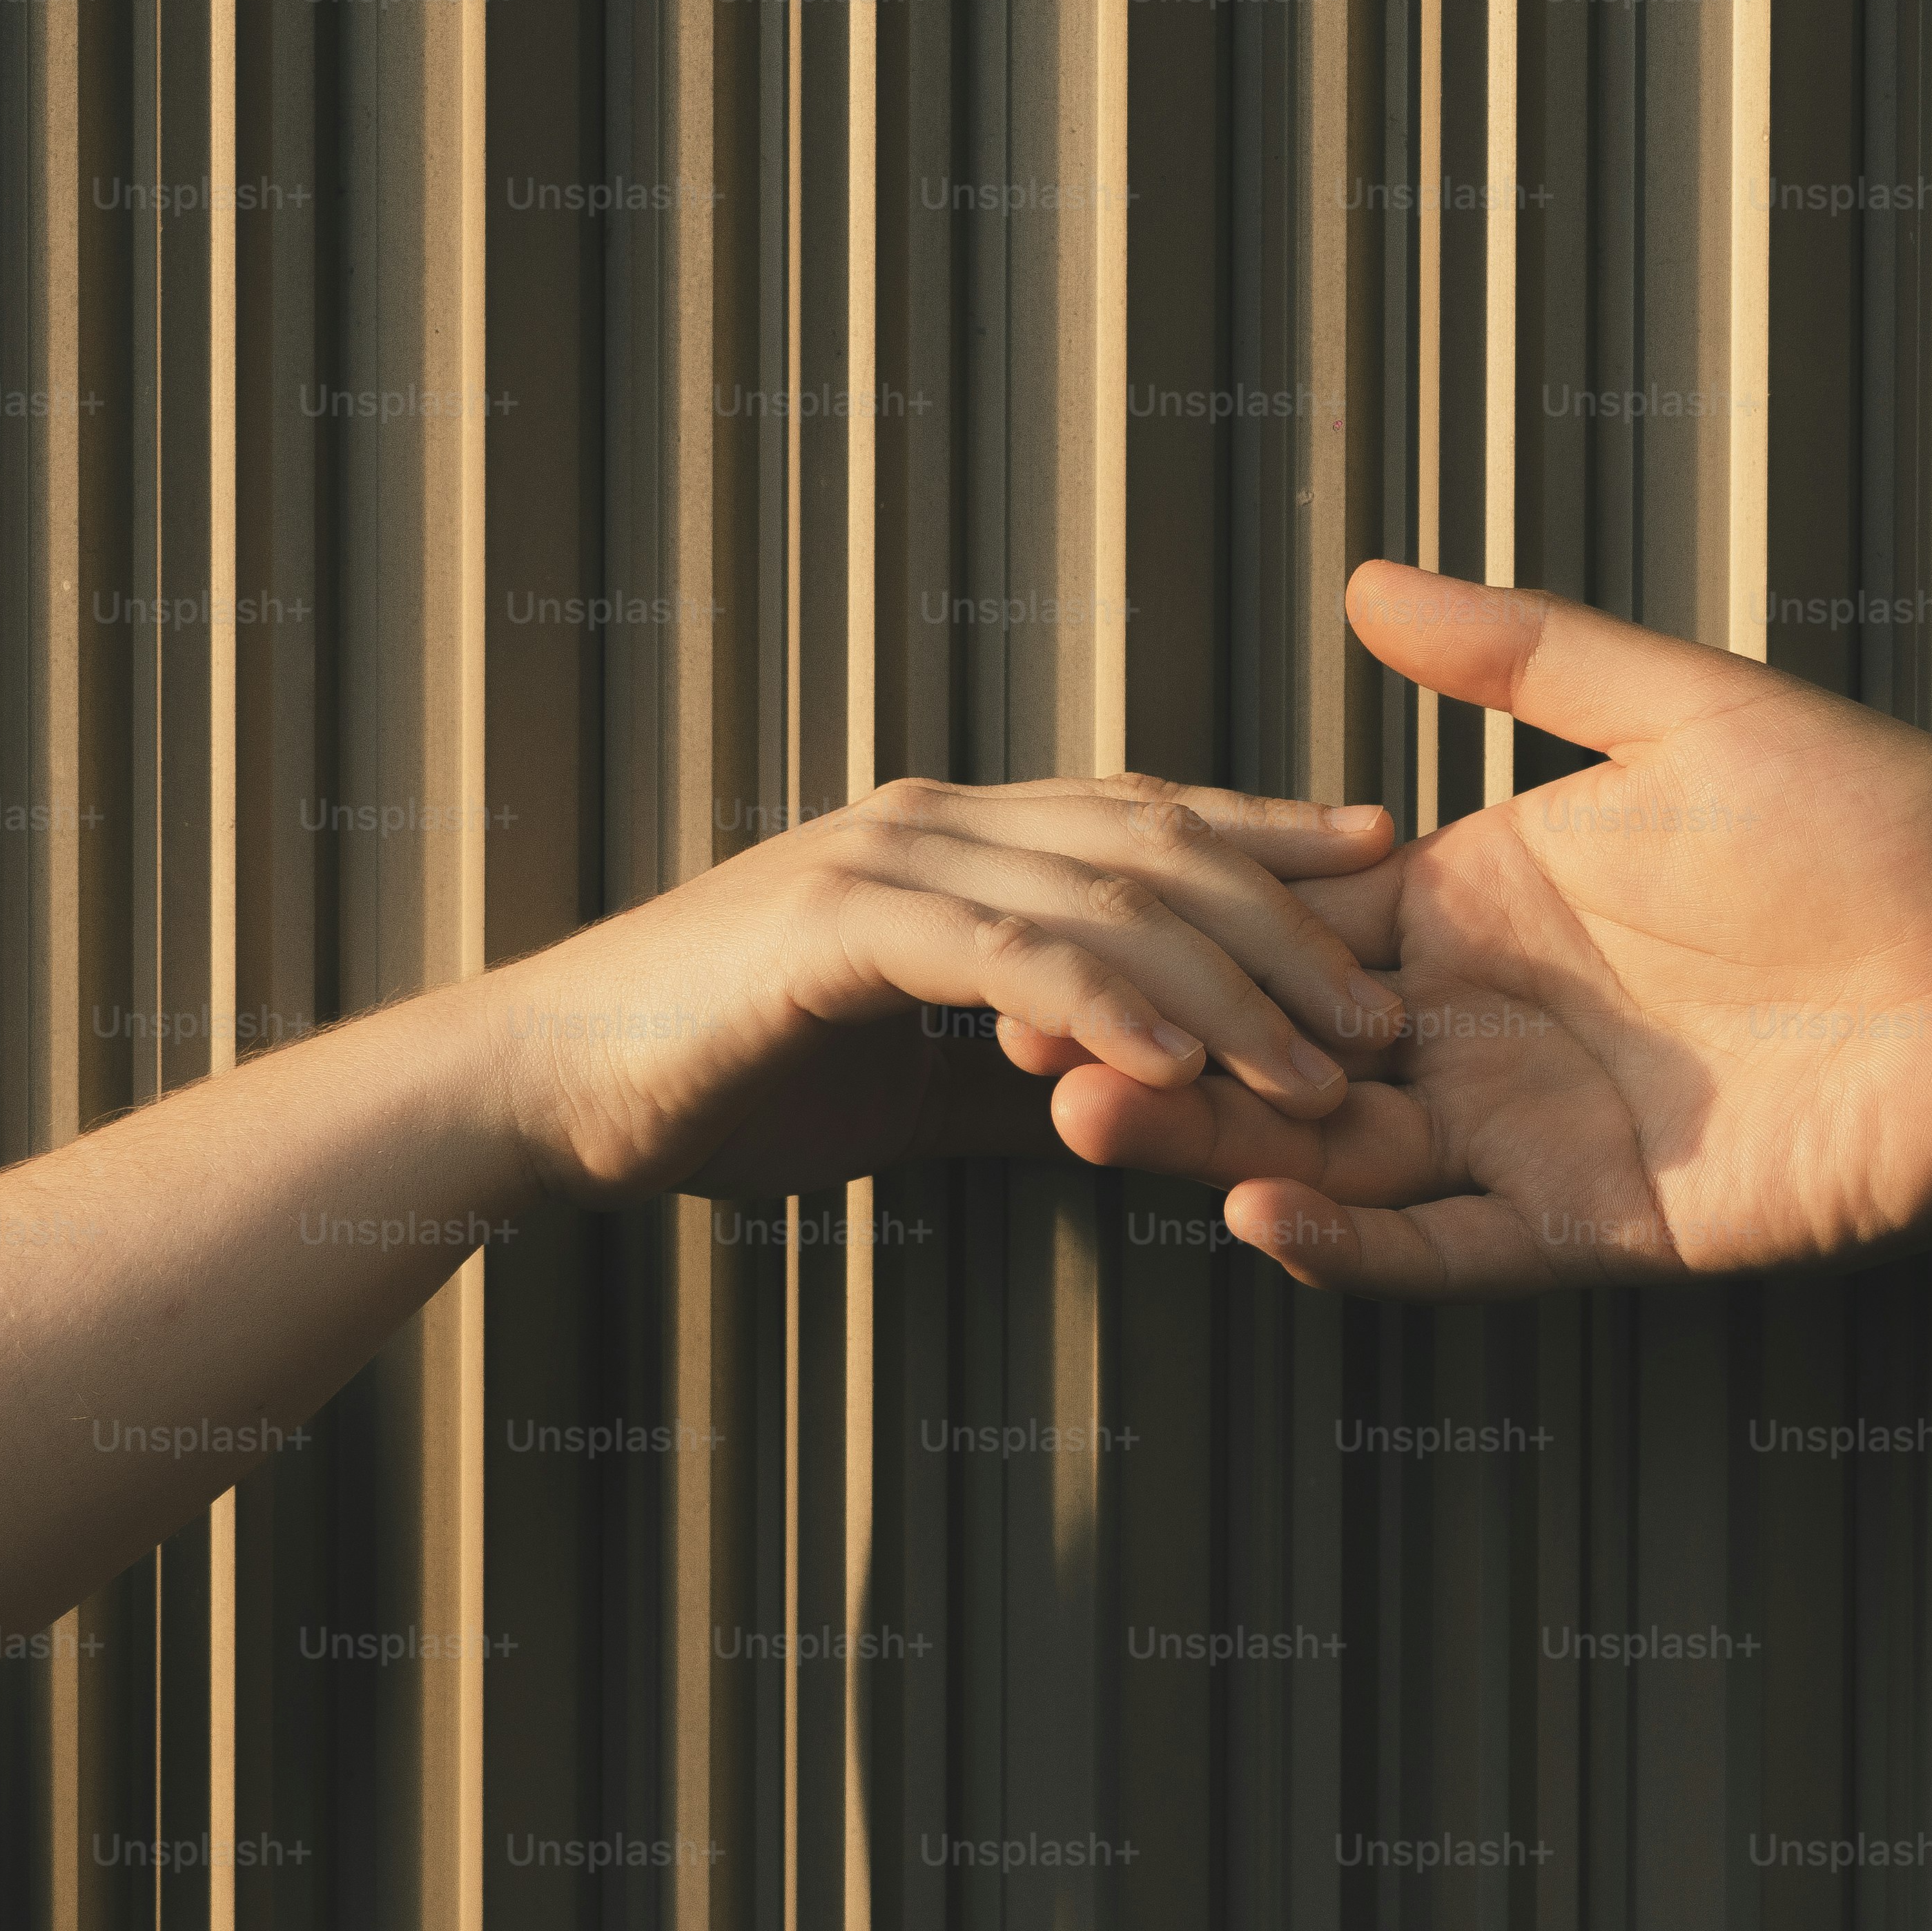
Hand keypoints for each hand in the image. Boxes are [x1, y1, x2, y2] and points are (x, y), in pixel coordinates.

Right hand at [492, 774, 1407, 1203]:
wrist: (547, 1090)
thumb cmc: (719, 1083)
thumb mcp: (911, 1086)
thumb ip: (1024, 1082)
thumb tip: (1141, 1114)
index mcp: (955, 838)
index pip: (1149, 816)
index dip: (1274, 835)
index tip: (1384, 870)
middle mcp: (934, 820)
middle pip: (1158, 843)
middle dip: (1289, 922)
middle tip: (1384, 1011)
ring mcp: (885, 861)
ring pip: (1104, 895)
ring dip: (1227, 984)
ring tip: (1319, 1067)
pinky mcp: (837, 929)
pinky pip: (1007, 958)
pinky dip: (1107, 1007)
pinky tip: (1182, 1065)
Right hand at [1049, 563, 1931, 1293]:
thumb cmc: (1883, 823)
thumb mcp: (1686, 711)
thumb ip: (1523, 658)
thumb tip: (1368, 579)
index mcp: (1486, 905)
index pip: (1295, 926)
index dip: (1179, 928)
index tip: (1058, 913)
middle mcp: (1487, 1028)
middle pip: (1279, 1048)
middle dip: (1153, 1047)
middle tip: (1019, 1035)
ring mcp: (1532, 1136)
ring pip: (1330, 1154)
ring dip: (1205, 1145)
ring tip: (1081, 1115)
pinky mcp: (1595, 1231)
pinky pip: (1443, 1250)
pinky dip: (1348, 1243)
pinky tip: (1254, 1210)